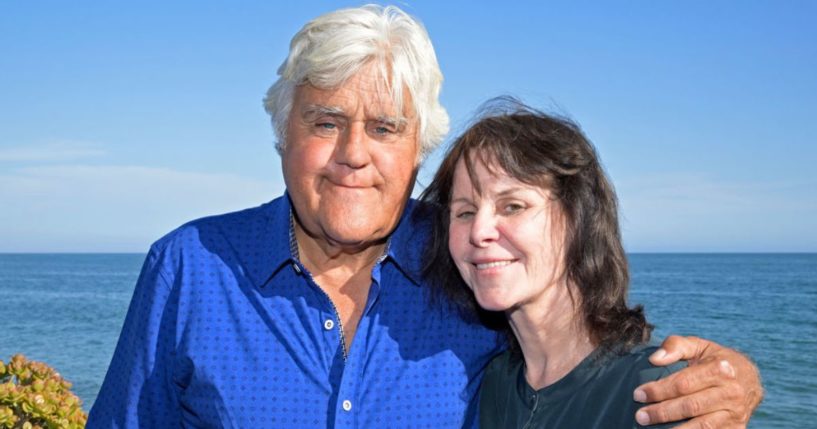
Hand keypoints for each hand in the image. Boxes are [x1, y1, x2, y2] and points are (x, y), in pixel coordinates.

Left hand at [633, 335, 762, 427]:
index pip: (683, 383)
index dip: (659, 390)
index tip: (638, 394)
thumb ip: (675, 346)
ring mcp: (735, 413)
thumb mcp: (698, 346)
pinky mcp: (736, 428)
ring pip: (702, 426)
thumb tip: (654, 359)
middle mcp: (730, 392)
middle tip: (640, 416)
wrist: (750, 379)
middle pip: (691, 406)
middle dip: (662, 412)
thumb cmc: (715, 360)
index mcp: (720, 369)